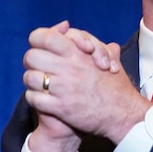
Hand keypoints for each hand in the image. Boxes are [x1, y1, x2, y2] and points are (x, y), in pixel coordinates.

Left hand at [23, 22, 151, 147]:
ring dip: (32, 82)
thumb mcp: (110, 60)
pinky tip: (44, 100)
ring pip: (29, 78)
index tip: (41, 47)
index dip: (38, 40)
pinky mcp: (60, 107)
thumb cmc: (117, 87)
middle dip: (33, 63)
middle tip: (40, 68)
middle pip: (31, 57)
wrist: (123, 114)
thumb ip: (99, 47)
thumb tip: (99, 40)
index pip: (45, 37)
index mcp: (78, 53)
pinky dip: (35, 99)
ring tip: (42, 85)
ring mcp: (62, 88)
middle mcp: (68, 68)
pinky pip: (33, 98)